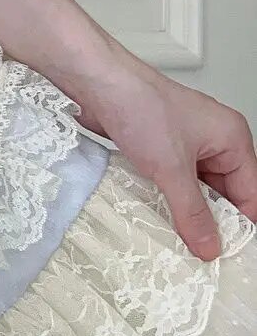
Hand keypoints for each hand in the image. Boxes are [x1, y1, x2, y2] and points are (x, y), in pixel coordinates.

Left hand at [71, 59, 256, 261]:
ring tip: (181, 242)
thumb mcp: (171, 168)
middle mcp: (212, 140)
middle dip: (212, 220)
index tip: (231, 254)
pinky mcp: (156, 146)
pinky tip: (158, 217)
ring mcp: (183, 142)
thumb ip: (192, 212)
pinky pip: (171, 180)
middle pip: (224, 192)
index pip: (250, 192)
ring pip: (195, 188)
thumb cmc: (139, 105)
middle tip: (202, 253)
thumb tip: (210, 246)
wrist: (95, 81)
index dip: (242, 224)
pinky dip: (166, 197)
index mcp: (232, 139)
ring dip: (186, 210)